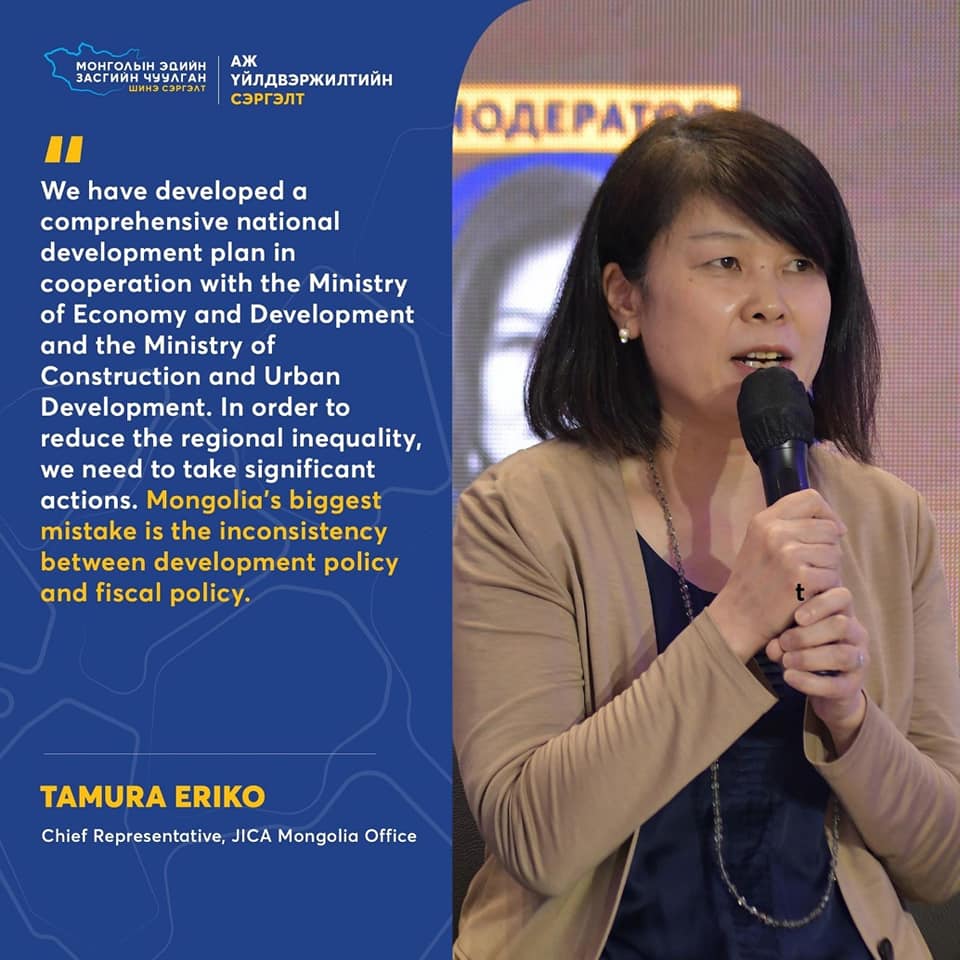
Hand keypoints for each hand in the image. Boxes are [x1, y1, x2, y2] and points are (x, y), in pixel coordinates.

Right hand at [710, 489, 845, 661]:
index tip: (830, 531)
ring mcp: (788, 554)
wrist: (739, 617)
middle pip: (828, 527)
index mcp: (764, 520)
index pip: (810, 498)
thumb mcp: (760, 543)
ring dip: (829, 569)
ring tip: (808, 580)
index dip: (827, 513)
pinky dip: (826, 587)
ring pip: (834, 552)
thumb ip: (788, 526)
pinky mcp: (801, 578)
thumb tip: (834, 524)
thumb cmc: (754, 581)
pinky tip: (809, 593)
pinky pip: (833, 575)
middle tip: (812, 566)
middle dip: (828, 547)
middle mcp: (775, 532)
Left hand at [766, 586, 868, 754]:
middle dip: (807, 634)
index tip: (797, 617)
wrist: (823, 686)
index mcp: (842, 612)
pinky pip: (836, 685)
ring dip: (808, 658)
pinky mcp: (854, 686)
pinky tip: (789, 677)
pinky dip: (809, 682)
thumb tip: (774, 646)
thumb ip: (782, 636)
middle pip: (841, 626)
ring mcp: (859, 660)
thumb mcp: (791, 637)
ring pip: (842, 655)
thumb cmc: (804, 648)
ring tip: (786, 660)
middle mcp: (856, 633)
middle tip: (783, 642)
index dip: (821, 604)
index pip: (842, 596)